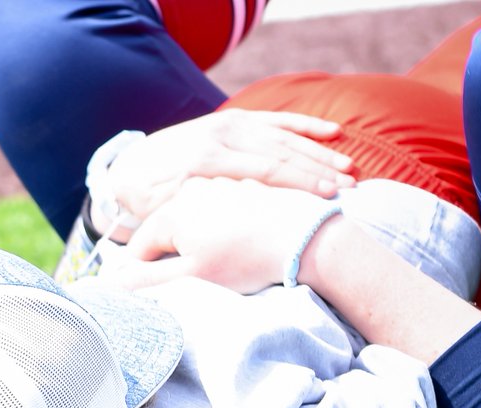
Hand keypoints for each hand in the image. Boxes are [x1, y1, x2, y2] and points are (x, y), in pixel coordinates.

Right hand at [98, 177, 341, 293]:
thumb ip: (146, 280)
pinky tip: (240, 244)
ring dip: (197, 241)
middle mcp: (192, 189)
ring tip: (220, 262)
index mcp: (172, 210)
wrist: (306, 238)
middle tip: (191, 279)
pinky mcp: (245, 186)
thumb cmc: (246, 260)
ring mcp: (220, 184)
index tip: (151, 291)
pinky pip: (220, 210)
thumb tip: (110, 286)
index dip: (140, 273)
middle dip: (171, 255)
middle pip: (166, 229)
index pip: (139, 247)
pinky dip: (222, 227)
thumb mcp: (190, 277)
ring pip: (194, 218)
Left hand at [101, 109, 354, 228]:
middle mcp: (220, 134)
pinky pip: (277, 120)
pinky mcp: (236, 120)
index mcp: (205, 158)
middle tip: (349, 188)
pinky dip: (306, 125)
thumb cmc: (146, 199)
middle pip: (280, 153)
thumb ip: (181, 211)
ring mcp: (230, 124)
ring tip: (349, 170)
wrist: (130, 167)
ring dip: (318, 152)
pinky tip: (334, 132)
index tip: (326, 198)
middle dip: (317, 170)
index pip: (263, 171)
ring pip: (283, 136)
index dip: (298, 184)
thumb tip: (209, 215)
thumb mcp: (155, 208)